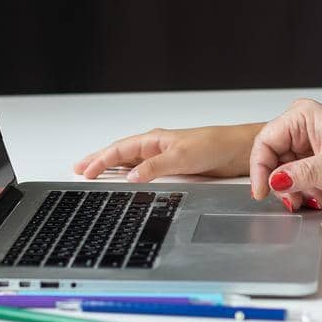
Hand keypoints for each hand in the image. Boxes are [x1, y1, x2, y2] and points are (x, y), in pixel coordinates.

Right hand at [72, 124, 253, 181]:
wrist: (242, 150)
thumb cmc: (216, 145)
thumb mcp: (182, 156)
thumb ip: (155, 167)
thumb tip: (130, 176)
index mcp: (155, 139)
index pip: (120, 150)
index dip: (100, 160)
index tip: (84, 171)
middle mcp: (158, 147)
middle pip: (120, 154)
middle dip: (99, 160)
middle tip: (79, 168)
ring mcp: (165, 158)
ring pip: (131, 162)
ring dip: (112, 167)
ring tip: (94, 173)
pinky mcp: (176, 169)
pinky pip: (145, 172)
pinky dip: (130, 175)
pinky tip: (126, 181)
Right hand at [249, 99, 321, 208]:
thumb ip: (305, 172)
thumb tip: (277, 179)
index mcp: (302, 116)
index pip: (266, 141)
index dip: (260, 167)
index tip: (263, 190)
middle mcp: (300, 130)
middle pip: (271, 160)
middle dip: (282, 183)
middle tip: (294, 199)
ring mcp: (306, 147)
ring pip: (282, 174)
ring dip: (295, 191)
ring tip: (317, 195)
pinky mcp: (313, 163)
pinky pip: (295, 182)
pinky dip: (304, 193)